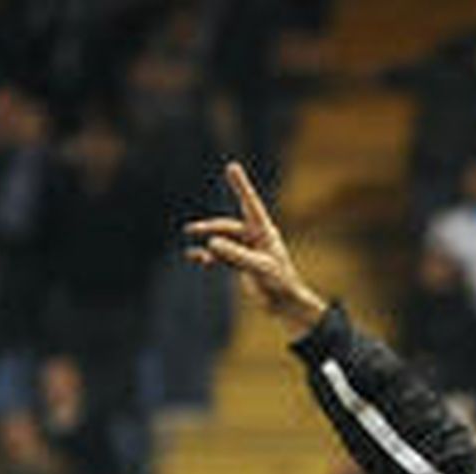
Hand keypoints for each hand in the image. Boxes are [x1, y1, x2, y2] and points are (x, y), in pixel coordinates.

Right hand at [184, 161, 328, 341]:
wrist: (284, 304)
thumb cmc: (279, 283)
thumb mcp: (258, 267)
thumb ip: (236, 255)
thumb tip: (211, 244)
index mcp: (264, 231)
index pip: (250, 204)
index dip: (241, 185)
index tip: (232, 167)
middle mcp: (255, 236)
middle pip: (228, 227)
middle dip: (209, 229)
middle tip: (191, 230)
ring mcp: (247, 249)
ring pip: (222, 241)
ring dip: (207, 244)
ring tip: (191, 253)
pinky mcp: (241, 263)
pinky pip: (221, 255)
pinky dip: (209, 257)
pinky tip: (197, 258)